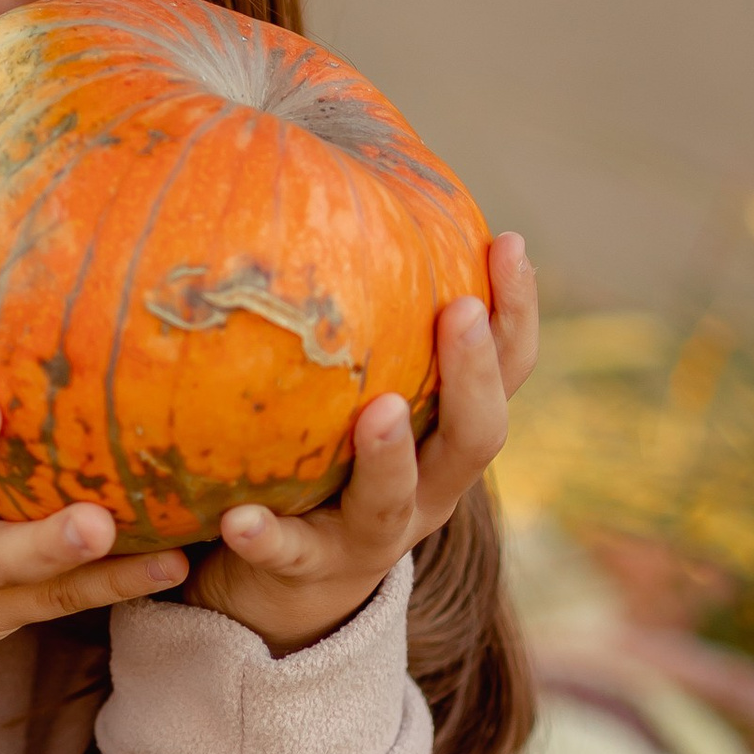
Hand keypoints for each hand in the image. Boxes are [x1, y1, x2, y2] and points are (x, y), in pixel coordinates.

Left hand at [188, 232, 539, 653]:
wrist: (290, 585)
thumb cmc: (326, 455)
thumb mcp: (356, 388)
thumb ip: (359, 318)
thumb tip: (327, 167)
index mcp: (449, 433)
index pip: (507, 369)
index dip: (517, 310)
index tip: (507, 242)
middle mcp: (430, 486)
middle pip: (477, 436)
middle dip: (474, 373)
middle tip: (459, 310)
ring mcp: (373, 534)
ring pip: (397, 500)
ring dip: (391, 456)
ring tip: (377, 410)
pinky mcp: (308, 569)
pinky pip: (289, 553)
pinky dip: (266, 536)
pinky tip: (235, 517)